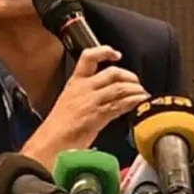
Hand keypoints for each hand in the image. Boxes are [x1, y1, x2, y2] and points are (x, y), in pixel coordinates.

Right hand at [21, 46, 148, 168]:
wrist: (51, 142)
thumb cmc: (58, 127)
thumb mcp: (70, 104)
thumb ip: (87, 96)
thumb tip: (105, 96)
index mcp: (74, 83)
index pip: (88, 57)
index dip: (104, 51)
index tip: (115, 54)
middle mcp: (84, 88)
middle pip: (112, 73)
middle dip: (129, 76)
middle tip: (136, 82)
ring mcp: (91, 100)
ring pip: (120, 87)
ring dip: (135, 89)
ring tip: (142, 93)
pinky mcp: (99, 114)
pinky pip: (121, 103)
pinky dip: (134, 101)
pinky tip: (139, 102)